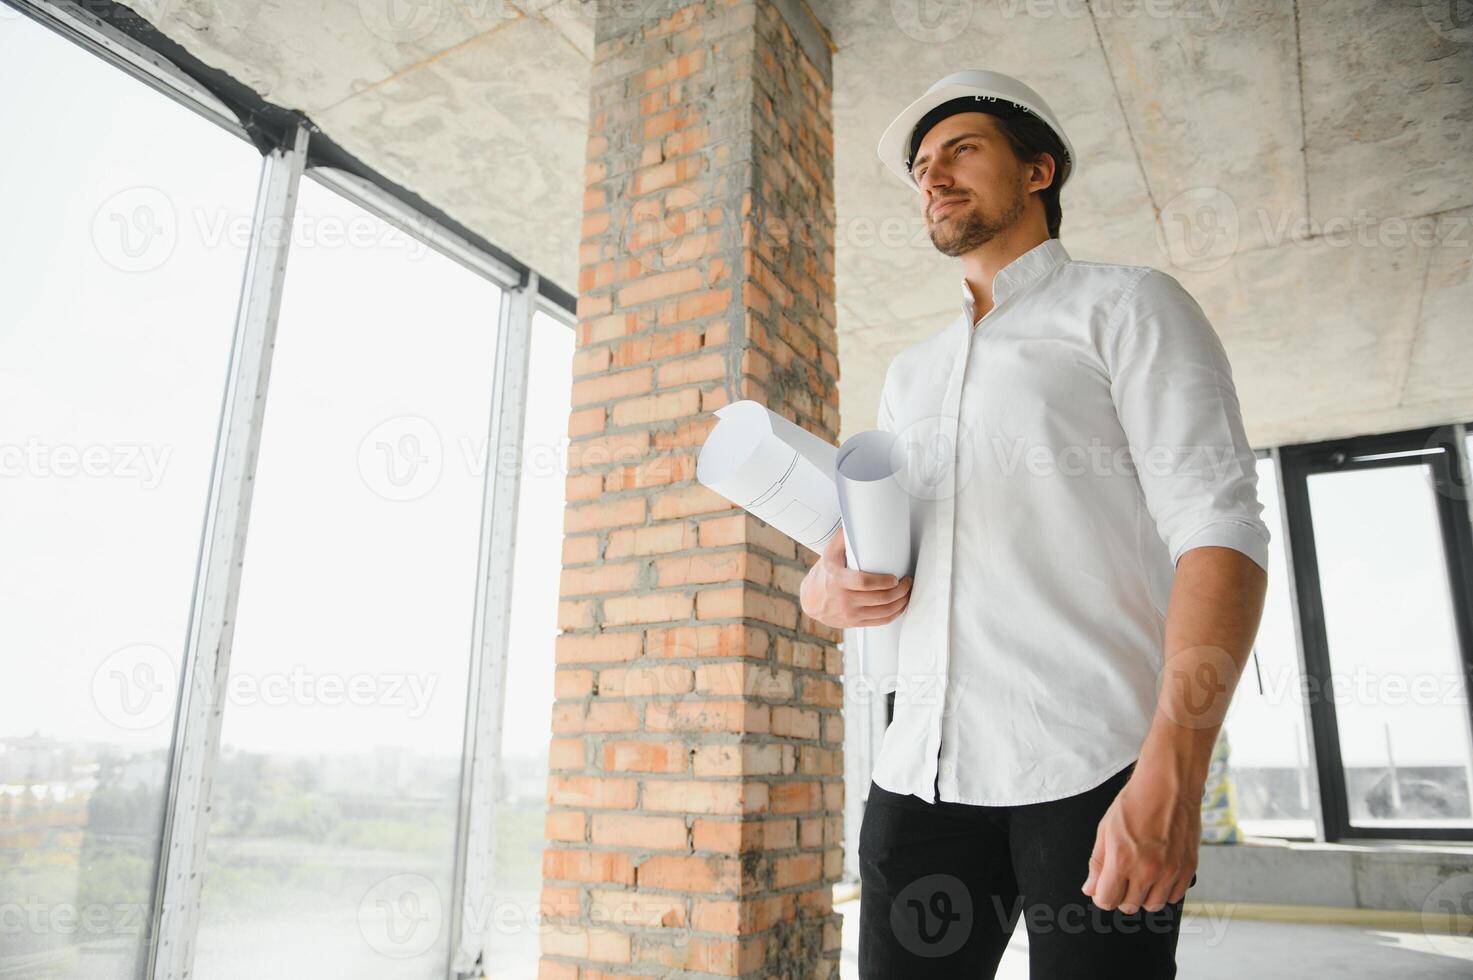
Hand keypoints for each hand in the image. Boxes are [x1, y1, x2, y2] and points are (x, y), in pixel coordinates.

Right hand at [799, 529, 912, 628]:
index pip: (864, 583)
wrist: (811, 600)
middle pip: (879, 599)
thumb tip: (853, 520)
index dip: (883, 582)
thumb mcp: (829, 554)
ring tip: (907, 592)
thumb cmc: (824, 574)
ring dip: (901, 603)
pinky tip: (900, 606)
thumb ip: (842, 538)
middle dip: (900, 591)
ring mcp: (850, 614)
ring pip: (883, 612)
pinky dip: (895, 614)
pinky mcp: (855, 622)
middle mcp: (844, 600)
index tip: (895, 577)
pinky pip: (880, 621)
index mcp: (838, 580)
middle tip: (907, 581)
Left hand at [1081, 765, 1199, 913]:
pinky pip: (1175, 896)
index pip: (1107, 900)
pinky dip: (1165, 890)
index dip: (1102, 896)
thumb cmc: (1135, 802)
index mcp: (1122, 860)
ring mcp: (1170, 871)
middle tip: (1122, 878)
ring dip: (1144, 896)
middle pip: (1130, 906)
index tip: (1103, 889)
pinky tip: (1159, 874)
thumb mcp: (1105, 829)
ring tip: (1141, 876)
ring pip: (1153, 905)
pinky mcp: (1189, 869)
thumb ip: (1097, 863)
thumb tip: (1090, 889)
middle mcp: (1147, 870)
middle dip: (1121, 896)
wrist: (1168, 786)